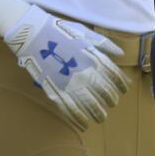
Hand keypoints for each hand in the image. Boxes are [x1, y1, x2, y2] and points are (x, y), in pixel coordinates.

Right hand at [4, 4, 129, 129]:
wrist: (31, 32)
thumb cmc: (57, 30)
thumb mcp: (84, 32)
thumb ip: (104, 44)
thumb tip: (120, 54)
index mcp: (94, 58)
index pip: (116, 78)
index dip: (121, 86)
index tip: (123, 90)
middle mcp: (86, 73)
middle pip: (106, 94)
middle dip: (110, 101)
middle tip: (110, 104)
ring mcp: (70, 84)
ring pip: (91, 106)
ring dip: (98, 114)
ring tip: (101, 118)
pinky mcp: (55, 90)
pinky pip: (70, 109)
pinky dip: (79, 119)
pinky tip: (84, 125)